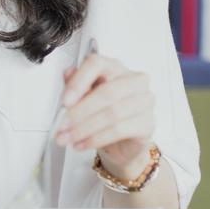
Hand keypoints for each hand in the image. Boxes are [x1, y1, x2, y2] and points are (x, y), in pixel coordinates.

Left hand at [54, 53, 155, 177]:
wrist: (120, 143)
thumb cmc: (101, 114)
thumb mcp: (83, 97)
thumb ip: (74, 84)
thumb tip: (67, 74)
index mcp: (114, 67)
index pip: (97, 64)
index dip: (78, 82)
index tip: (64, 101)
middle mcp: (134, 80)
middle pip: (106, 92)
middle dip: (79, 112)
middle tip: (62, 125)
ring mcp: (145, 101)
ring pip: (112, 113)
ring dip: (84, 128)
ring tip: (68, 137)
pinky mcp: (148, 123)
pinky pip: (119, 130)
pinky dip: (96, 139)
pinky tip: (82, 144)